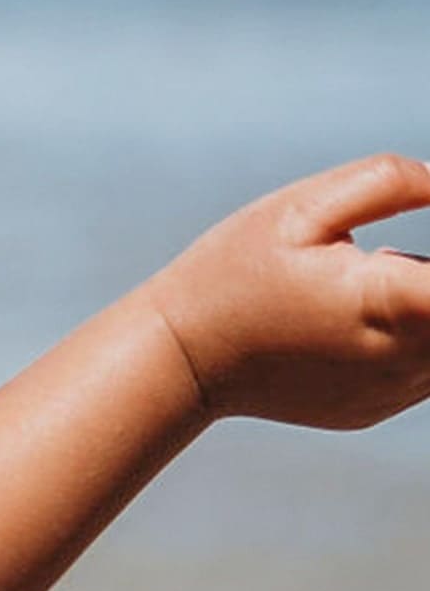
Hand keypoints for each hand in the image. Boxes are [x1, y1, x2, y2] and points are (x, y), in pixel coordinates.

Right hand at [143, 153, 429, 429]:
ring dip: (425, 300)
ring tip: (375, 272)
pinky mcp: (380, 407)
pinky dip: (412, 331)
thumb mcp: (301, 208)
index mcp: (392, 302)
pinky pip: (425, 365)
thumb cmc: (236, 267)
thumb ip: (388, 184)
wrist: (185, 355)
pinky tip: (356, 308)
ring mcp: (397, 392)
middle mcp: (409, 359)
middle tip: (389, 255)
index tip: (413, 251)